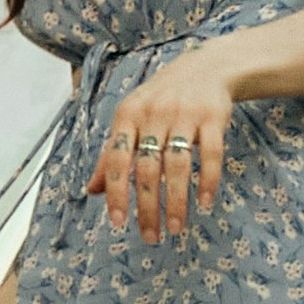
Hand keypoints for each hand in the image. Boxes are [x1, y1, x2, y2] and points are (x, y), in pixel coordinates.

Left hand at [94, 53, 238, 238]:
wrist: (204, 67)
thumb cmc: (160, 100)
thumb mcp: (130, 119)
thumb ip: (111, 154)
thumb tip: (91, 191)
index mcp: (127, 116)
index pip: (116, 159)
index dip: (116, 192)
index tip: (118, 223)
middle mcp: (154, 114)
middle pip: (146, 168)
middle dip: (147, 207)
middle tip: (150, 236)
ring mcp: (185, 115)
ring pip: (177, 165)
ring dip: (176, 201)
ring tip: (175, 228)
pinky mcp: (213, 117)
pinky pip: (210, 154)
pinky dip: (207, 180)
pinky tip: (204, 203)